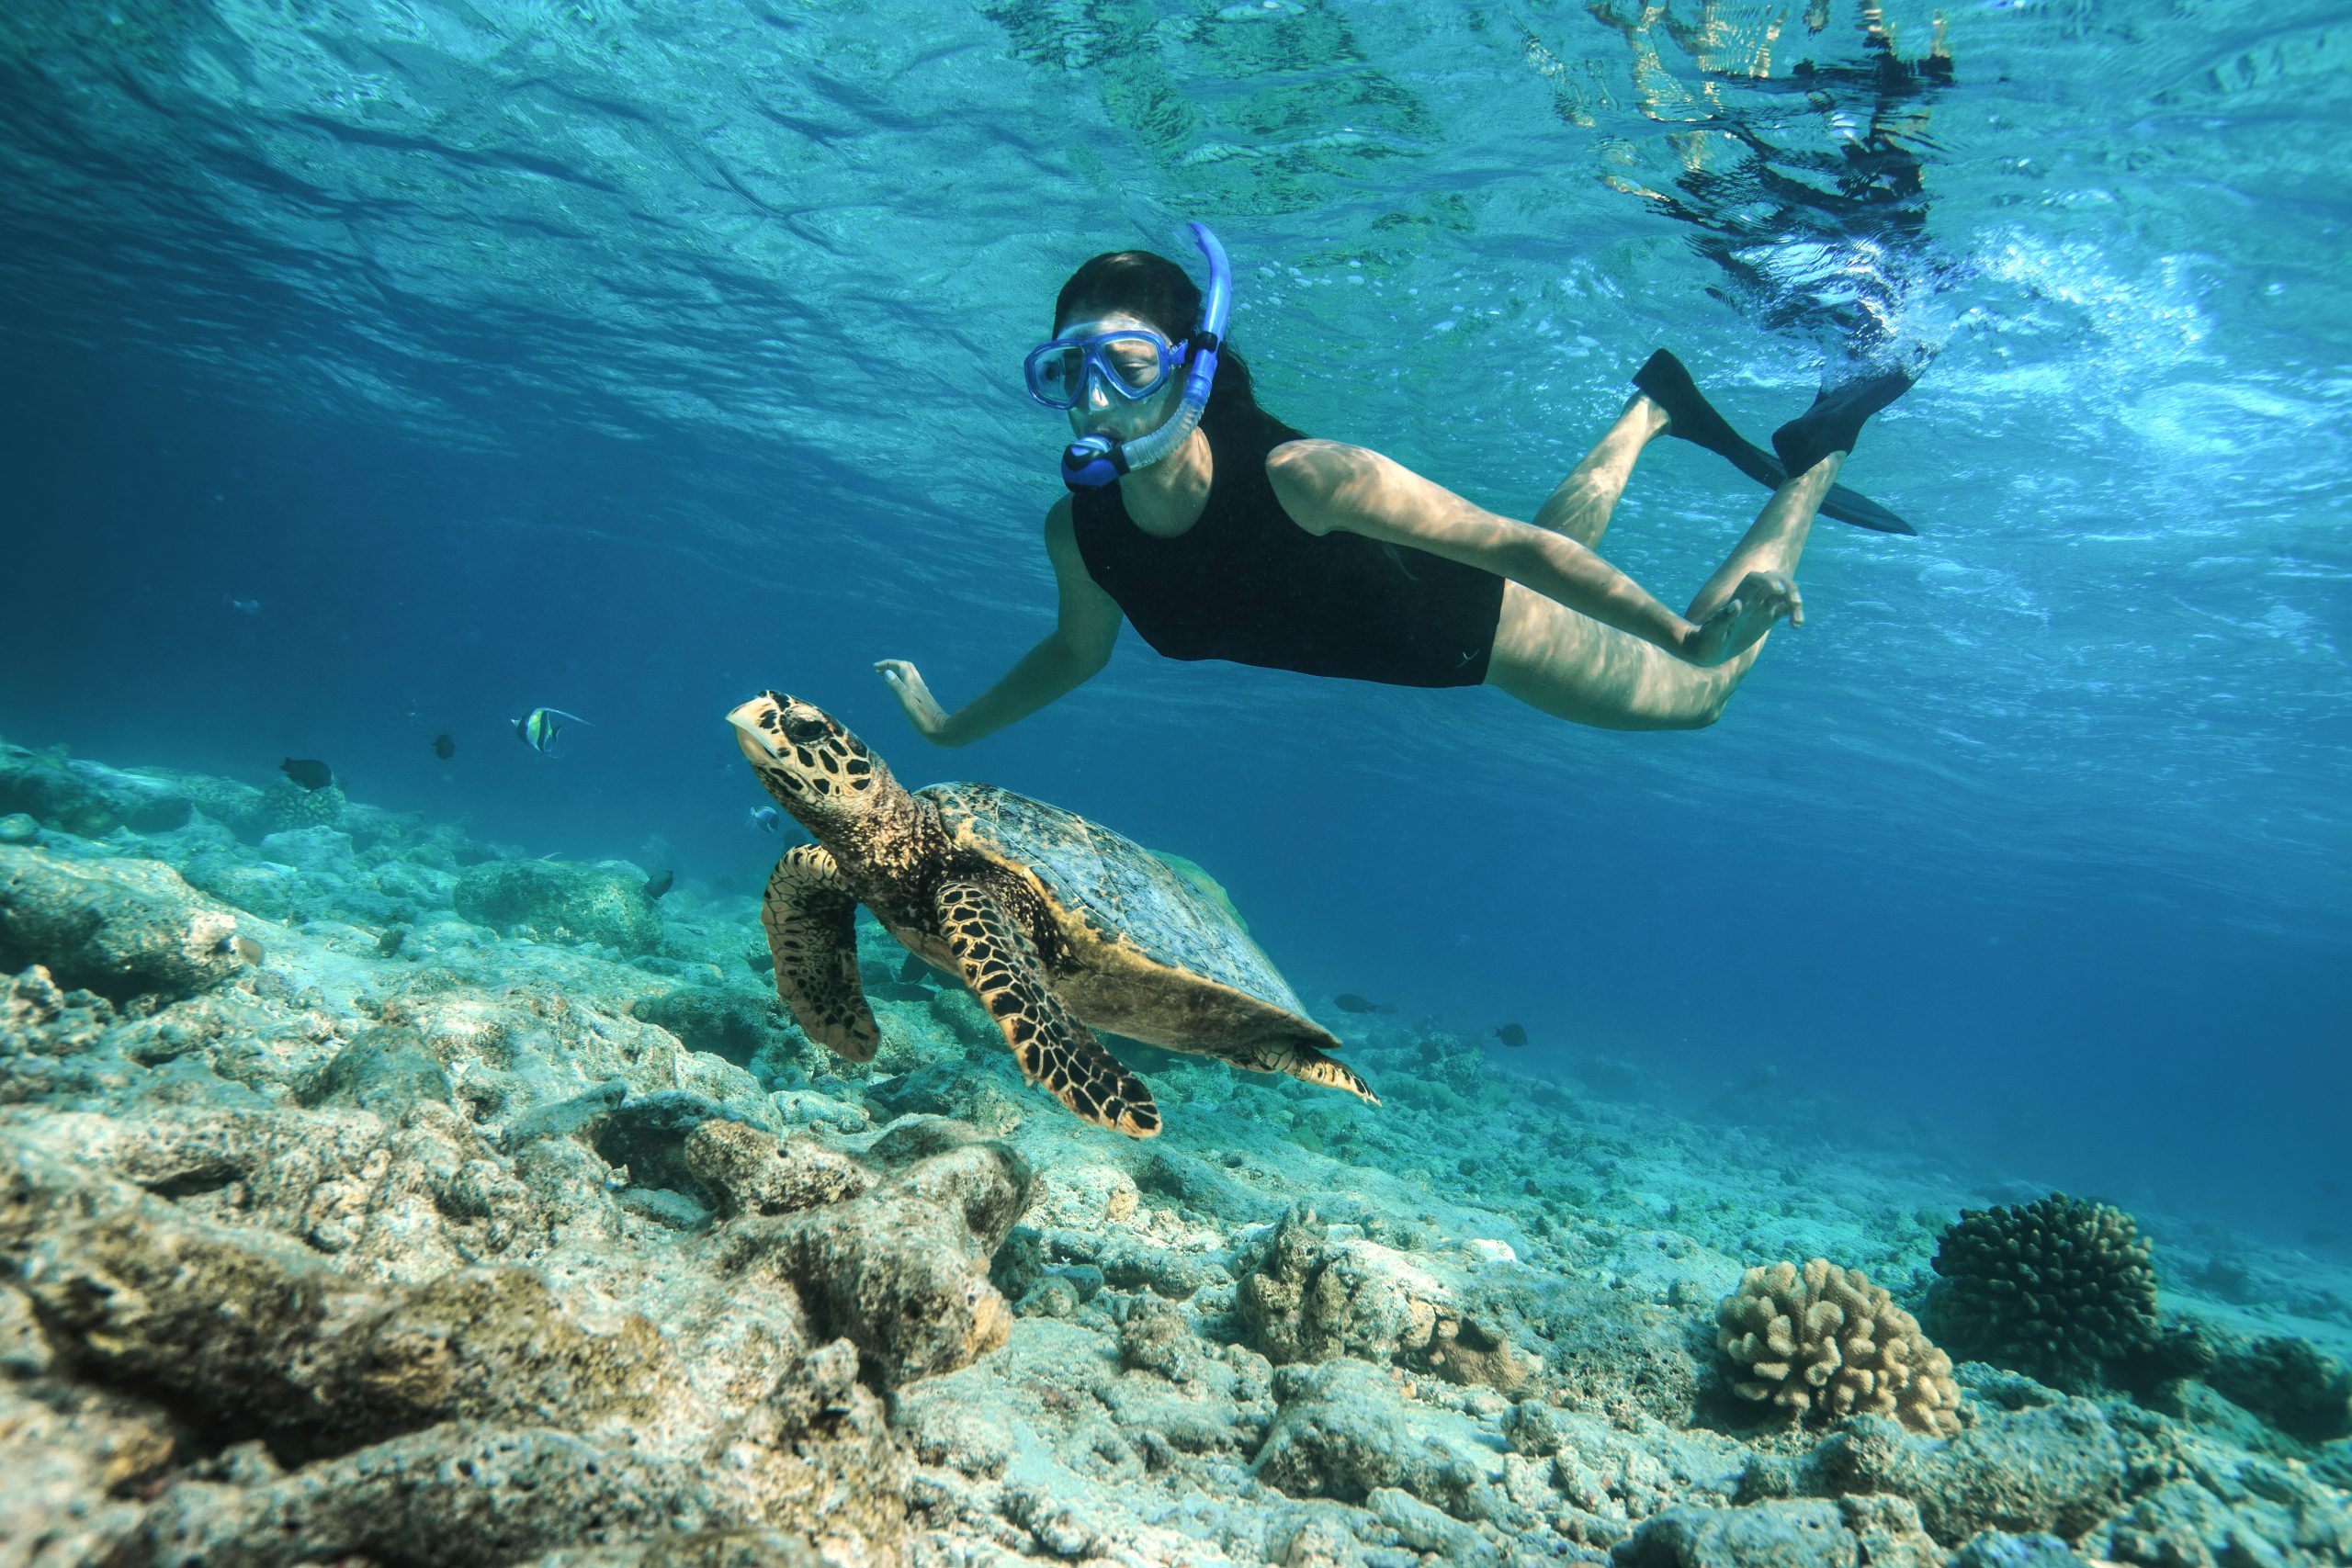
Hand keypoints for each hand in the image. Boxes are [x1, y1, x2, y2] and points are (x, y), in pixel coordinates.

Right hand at [874, 659, 955, 743]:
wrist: (942, 730)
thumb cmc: (924, 720)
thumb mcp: (907, 704)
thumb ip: (898, 688)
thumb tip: (887, 673)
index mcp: (913, 684)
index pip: (901, 665)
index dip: (888, 663)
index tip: (875, 667)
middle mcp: (918, 685)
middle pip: (905, 668)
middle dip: (891, 666)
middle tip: (877, 670)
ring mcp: (922, 691)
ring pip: (908, 675)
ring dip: (896, 673)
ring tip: (884, 677)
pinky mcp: (923, 699)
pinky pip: (910, 684)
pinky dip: (901, 681)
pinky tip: (899, 688)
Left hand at [1685, 571, 1803, 665]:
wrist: (1705, 651)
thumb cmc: (1705, 642)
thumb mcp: (1712, 633)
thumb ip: (1723, 618)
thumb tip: (1737, 604)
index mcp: (1737, 599)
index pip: (1754, 579)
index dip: (1767, 579)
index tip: (1778, 591)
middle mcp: (1750, 600)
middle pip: (1774, 581)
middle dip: (1788, 588)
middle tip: (1795, 604)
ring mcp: (1759, 610)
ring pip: (1783, 596)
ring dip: (1794, 603)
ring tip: (1797, 622)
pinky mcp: (1766, 620)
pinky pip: (1784, 610)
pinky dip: (1793, 614)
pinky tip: (1796, 626)